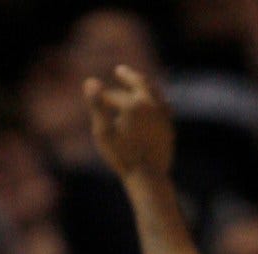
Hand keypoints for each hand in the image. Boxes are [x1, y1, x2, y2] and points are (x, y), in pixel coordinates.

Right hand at [84, 64, 172, 180]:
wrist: (148, 178)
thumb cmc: (122, 157)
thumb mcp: (103, 132)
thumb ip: (97, 106)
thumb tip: (89, 81)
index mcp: (134, 103)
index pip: (114, 96)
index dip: (103, 99)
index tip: (96, 101)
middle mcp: (151, 104)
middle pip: (139, 82)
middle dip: (128, 77)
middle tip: (120, 71)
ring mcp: (163, 115)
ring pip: (154, 92)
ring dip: (144, 85)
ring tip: (139, 83)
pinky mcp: (169, 127)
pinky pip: (163, 107)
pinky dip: (155, 100)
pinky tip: (153, 103)